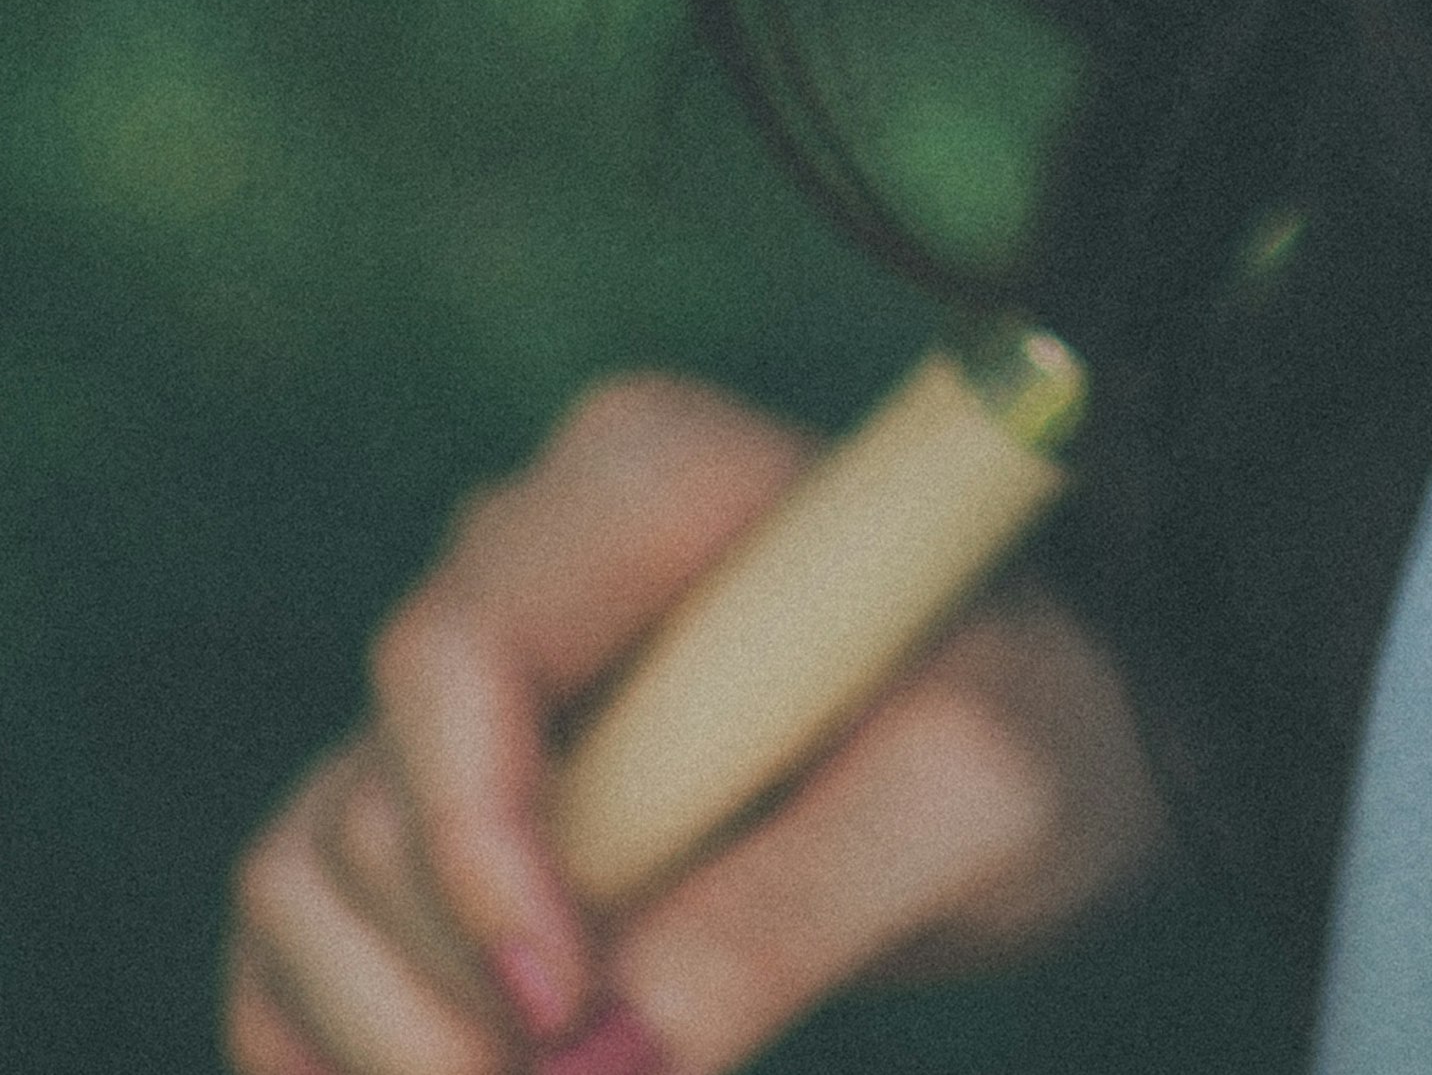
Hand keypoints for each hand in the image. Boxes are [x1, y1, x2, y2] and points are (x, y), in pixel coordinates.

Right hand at [223, 372, 1172, 1074]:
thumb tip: (601, 1060)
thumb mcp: (974, 801)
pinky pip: (303, 924)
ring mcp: (476, 682)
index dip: (471, 853)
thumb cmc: (1036, 724)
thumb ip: (798, 909)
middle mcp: (526, 554)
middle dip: (443, 1001)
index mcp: (646, 482)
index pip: (454, 656)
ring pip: (309, 872)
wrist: (1060, 740)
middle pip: (373, 799)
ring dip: (383, 1039)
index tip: (563, 1014)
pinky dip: (326, 1042)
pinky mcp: (450, 796)